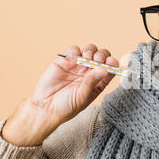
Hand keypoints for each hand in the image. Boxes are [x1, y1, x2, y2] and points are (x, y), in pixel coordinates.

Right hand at [2, 44, 118, 145]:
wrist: (45, 108)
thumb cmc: (66, 107)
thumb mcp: (82, 97)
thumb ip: (92, 82)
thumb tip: (104, 69)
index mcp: (98, 81)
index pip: (111, 68)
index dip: (112, 63)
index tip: (110, 62)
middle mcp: (90, 72)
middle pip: (102, 56)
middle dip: (102, 55)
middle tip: (97, 59)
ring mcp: (78, 65)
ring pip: (89, 50)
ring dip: (90, 50)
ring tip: (86, 58)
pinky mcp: (65, 61)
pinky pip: (73, 50)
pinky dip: (75, 51)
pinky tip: (73, 59)